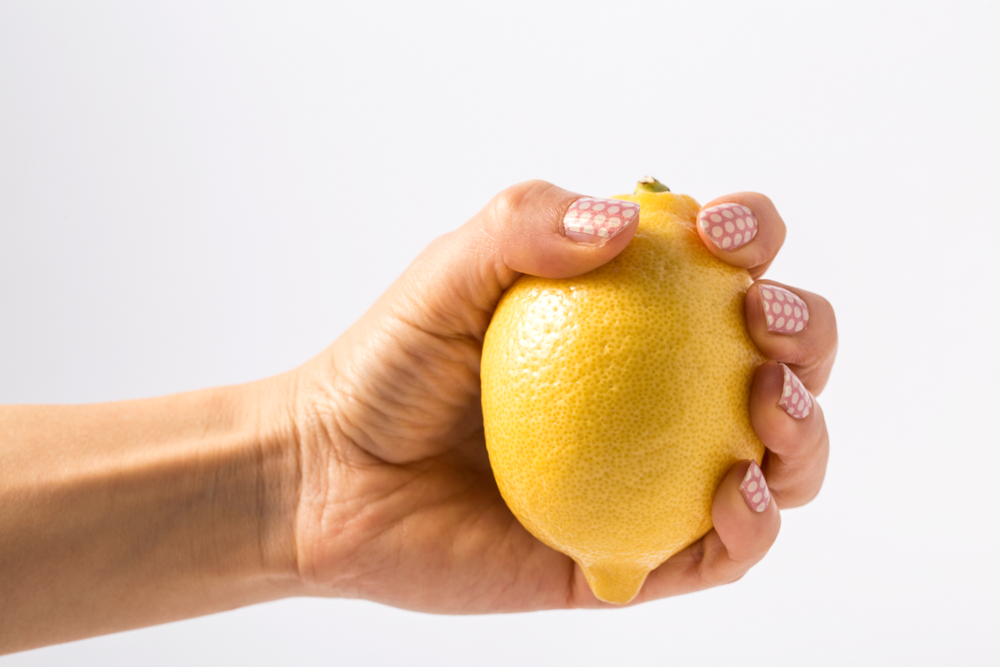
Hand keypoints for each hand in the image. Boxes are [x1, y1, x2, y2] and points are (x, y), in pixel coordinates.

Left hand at [287, 180, 836, 609]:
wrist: (334, 478)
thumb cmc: (388, 367)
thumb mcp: (449, 270)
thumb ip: (526, 221)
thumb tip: (630, 222)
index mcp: (629, 316)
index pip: (723, 265)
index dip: (753, 236)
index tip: (720, 236)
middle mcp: (658, 393)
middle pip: (779, 358)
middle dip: (807, 332)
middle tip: (763, 325)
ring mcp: (655, 476)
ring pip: (779, 457)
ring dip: (805, 430)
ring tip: (768, 408)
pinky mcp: (637, 556)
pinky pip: (722, 551)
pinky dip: (754, 527)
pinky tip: (736, 497)